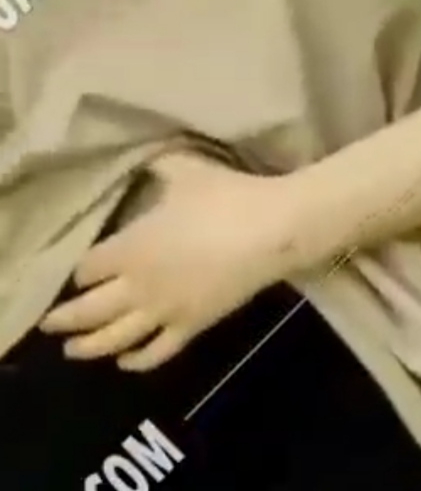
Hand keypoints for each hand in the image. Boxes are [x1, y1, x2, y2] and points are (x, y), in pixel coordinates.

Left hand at [40, 150, 292, 370]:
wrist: (271, 231)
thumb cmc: (226, 196)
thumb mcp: (187, 170)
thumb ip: (158, 166)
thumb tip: (143, 158)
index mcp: (131, 247)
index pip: (87, 269)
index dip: (78, 272)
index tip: (74, 272)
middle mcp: (138, 286)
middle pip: (88, 310)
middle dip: (65, 318)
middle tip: (49, 323)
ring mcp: (163, 311)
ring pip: (113, 339)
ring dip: (88, 347)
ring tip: (73, 350)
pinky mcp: (191, 327)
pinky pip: (156, 353)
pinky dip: (135, 361)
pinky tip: (125, 361)